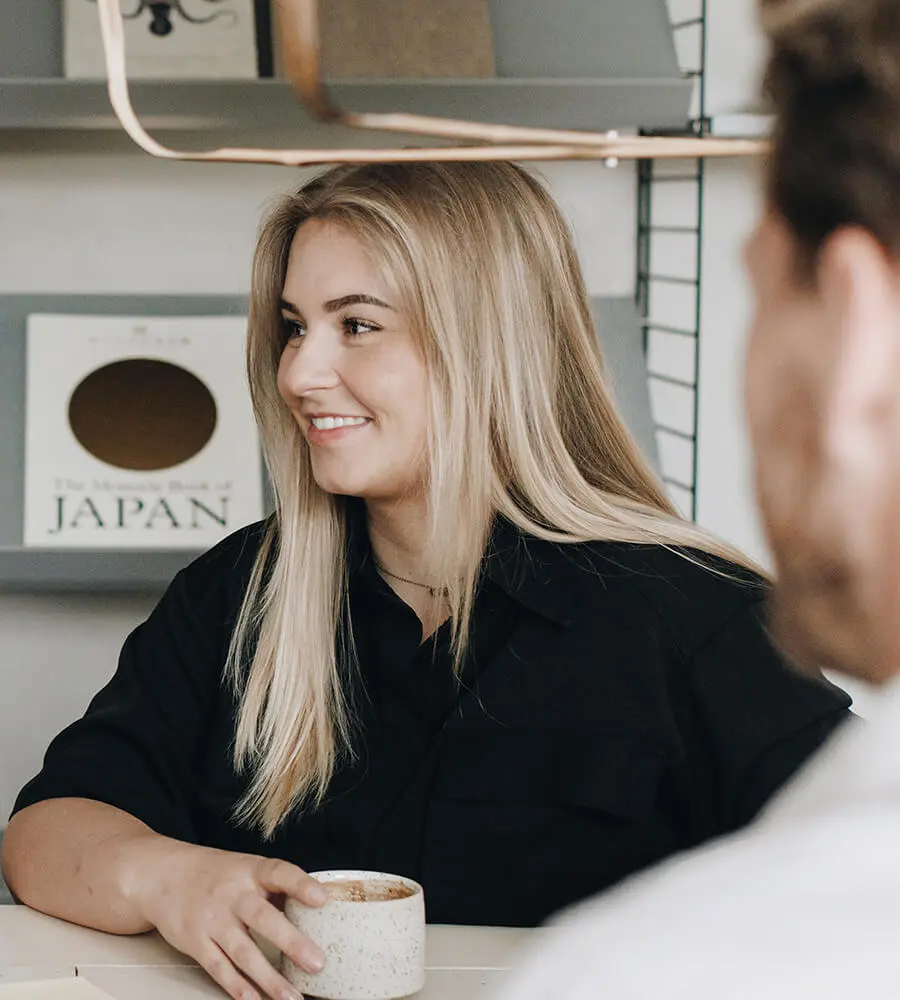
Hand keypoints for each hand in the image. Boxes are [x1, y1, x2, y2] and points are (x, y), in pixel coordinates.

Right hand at [124, 835, 328, 999]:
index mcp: (251, 870)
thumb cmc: (217, 874)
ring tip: (291, 997)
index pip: (280, 873)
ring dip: (269, 978)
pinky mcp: (195, 941)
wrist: (163, 875)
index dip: (301, 885)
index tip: (322, 898)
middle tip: (317, 963)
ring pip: (244, 952)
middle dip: (291, 943)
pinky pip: (218, 967)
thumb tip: (313, 910)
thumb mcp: (246, 867)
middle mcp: (233, 894)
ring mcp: (213, 919)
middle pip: (263, 919)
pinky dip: (236, 986)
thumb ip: (275, 888)